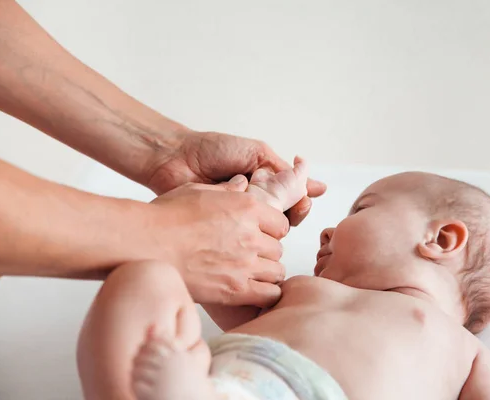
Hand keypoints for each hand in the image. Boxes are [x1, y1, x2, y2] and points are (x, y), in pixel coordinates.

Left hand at [146, 130, 326, 225]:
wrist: (176, 157)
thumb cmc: (214, 149)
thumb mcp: (256, 153)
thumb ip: (282, 170)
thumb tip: (313, 184)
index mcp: (266, 184)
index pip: (294, 201)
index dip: (302, 204)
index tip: (304, 200)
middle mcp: (255, 203)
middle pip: (284, 220)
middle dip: (291, 214)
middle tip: (291, 207)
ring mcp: (239, 219)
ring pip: (266, 232)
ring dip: (270, 221)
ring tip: (263, 207)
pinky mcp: (223, 231)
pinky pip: (243, 237)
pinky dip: (248, 229)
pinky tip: (246, 220)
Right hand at [149, 175, 288, 306]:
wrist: (145, 244)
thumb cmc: (165, 216)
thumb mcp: (197, 191)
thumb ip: (226, 190)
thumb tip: (241, 184)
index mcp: (247, 208)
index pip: (280, 223)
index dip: (271, 230)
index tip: (260, 234)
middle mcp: (251, 235)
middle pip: (278, 248)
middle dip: (267, 252)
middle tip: (250, 255)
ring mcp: (245, 264)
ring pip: (277, 272)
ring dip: (266, 273)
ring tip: (250, 274)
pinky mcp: (235, 290)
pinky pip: (268, 294)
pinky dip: (265, 294)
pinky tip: (252, 291)